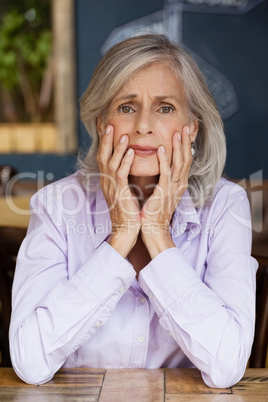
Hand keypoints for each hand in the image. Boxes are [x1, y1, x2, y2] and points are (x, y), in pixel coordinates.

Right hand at [97, 125, 140, 256]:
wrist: (127, 229)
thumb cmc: (128, 210)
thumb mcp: (124, 190)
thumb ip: (123, 176)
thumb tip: (129, 163)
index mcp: (107, 180)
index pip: (103, 157)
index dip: (104, 142)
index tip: (106, 128)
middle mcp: (106, 181)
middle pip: (102, 156)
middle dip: (105, 140)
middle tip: (108, 124)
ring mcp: (111, 187)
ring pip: (111, 162)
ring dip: (117, 148)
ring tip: (123, 134)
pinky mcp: (119, 193)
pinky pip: (121, 174)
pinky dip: (125, 162)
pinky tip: (132, 152)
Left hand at [140, 125, 192, 257]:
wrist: (153, 230)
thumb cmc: (154, 213)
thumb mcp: (161, 193)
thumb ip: (163, 181)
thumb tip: (161, 169)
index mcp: (179, 185)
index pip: (185, 161)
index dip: (186, 146)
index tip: (184, 133)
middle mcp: (179, 185)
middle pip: (186, 159)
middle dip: (186, 142)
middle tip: (185, 126)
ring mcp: (173, 189)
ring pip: (179, 163)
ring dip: (178, 147)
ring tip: (177, 132)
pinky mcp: (164, 193)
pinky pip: (165, 174)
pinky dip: (165, 160)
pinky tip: (162, 149)